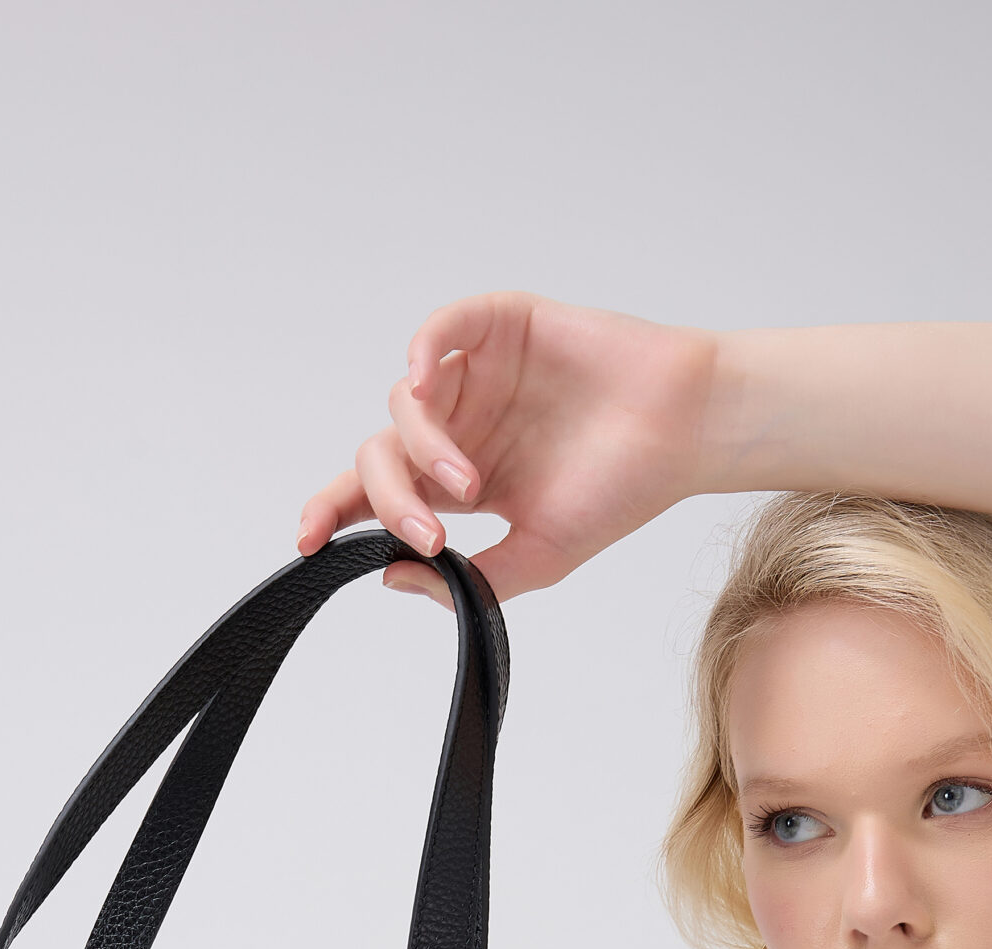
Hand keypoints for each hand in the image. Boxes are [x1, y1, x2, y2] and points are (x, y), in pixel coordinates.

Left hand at [296, 289, 719, 606]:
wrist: (684, 433)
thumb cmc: (623, 490)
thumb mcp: (537, 556)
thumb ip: (468, 579)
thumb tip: (391, 580)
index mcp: (462, 482)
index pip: (381, 494)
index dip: (337, 510)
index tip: (306, 540)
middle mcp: (461, 426)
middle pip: (382, 453)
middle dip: (385, 497)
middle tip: (423, 533)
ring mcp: (478, 374)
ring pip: (407, 404)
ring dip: (421, 450)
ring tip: (466, 486)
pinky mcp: (502, 326)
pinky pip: (442, 330)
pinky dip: (421, 350)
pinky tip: (419, 383)